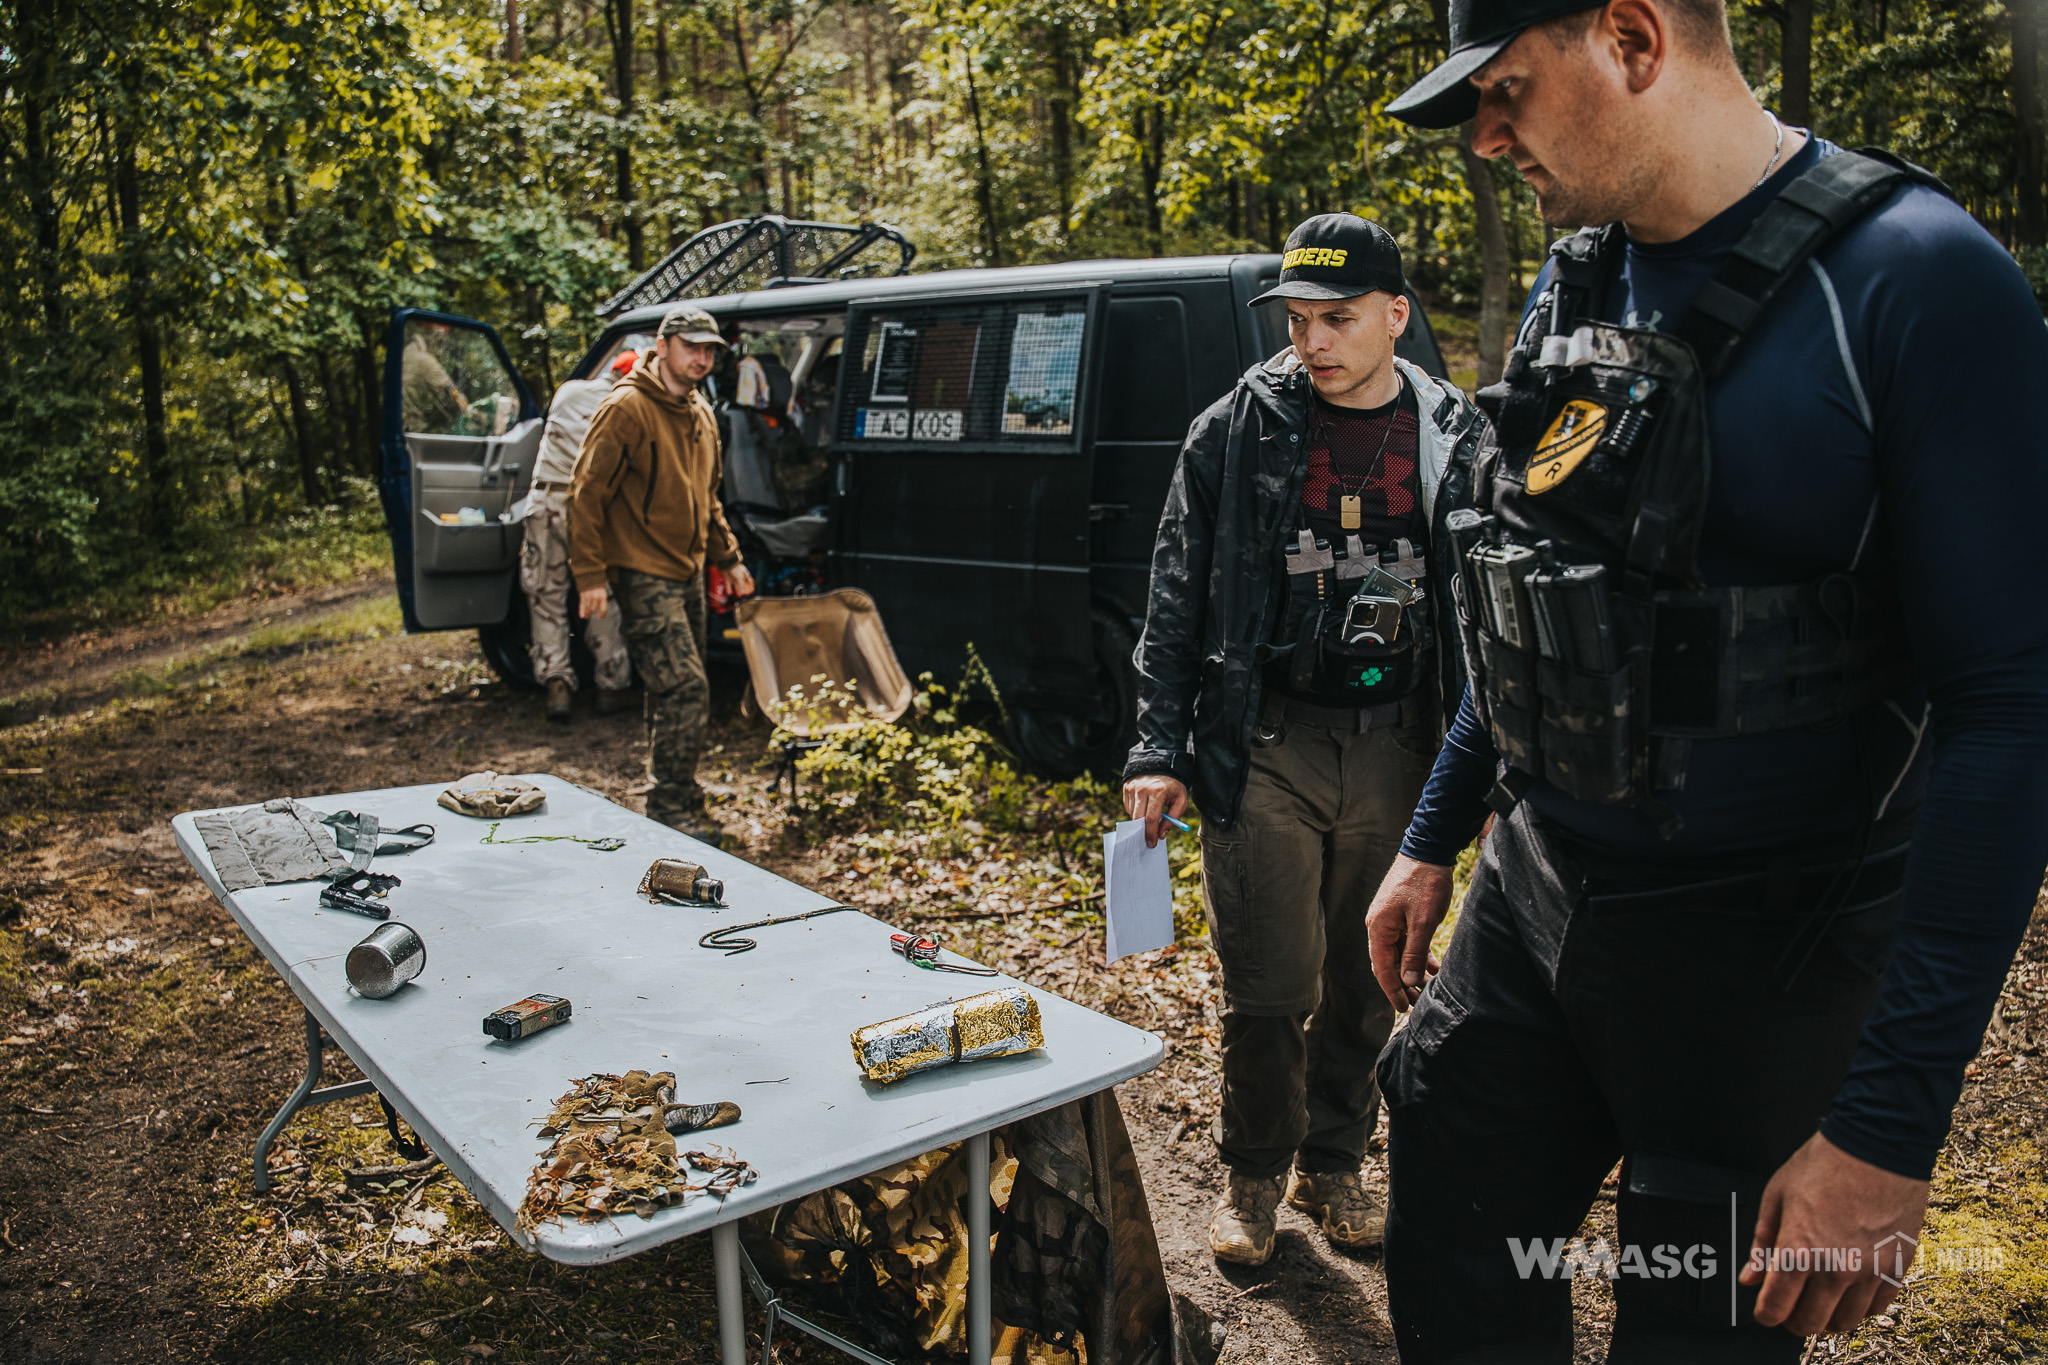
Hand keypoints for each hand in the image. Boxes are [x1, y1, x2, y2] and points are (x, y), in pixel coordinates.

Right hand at [578, 587, 609, 619]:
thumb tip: (599, 612)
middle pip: (594, 610)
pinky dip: (581, 611)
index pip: (603, 609)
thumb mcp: (603, 593)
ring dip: (587, 614)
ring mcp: (589, 596)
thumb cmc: (598, 586)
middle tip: (591, 614)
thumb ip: (602, 602)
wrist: (591, 576)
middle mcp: (596, 597)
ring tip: (586, 616)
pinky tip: (582, 616)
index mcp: (603, 596)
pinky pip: (582, 605)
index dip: (602, 615)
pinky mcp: (583, 595)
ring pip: (588, 609)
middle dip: (593, 612)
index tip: (600, 618)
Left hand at [726, 564, 755, 598]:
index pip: (750, 581)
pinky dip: (729, 588)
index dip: (751, 587)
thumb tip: (744, 593)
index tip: (751, 592)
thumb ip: (741, 586)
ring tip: (739, 595)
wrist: (725, 563)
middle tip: (746, 595)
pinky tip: (729, 593)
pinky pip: (729, 584)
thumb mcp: (739, 578)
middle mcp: (740, 575)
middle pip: (744, 583)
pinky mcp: (727, 576)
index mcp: (745, 574)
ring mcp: (733, 576)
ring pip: (737, 584)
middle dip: (745, 589)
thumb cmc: (735, 570)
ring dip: (738, 590)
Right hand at [1122, 775, 1188, 847]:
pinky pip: (1128, 807)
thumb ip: (1173, 818)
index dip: (1151, 834)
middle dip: (1143, 831)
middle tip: (1148, 839)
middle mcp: (1142, 789)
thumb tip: (1161, 834)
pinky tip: (1144, 806)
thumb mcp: (1181, 800)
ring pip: (1132, 814)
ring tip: (1150, 815)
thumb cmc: (1173, 785)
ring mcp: (1132, 787)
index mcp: (1158, 791)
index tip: (1152, 844)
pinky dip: (1135, 811)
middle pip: (1138, 818)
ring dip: (1140, 820)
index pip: (1151, 818)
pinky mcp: (1126, 787)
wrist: (1161, 763)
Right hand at [1367, 855, 1454, 1009]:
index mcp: (1379, 928)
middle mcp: (1379, 926)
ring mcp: (1389, 920)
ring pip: (1397, 954)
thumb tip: (1408, 981)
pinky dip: (1416, 956)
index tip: (1403, 1008)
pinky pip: (1405, 942)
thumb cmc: (1425, 883)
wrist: (1428, 850)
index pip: (1382, 968)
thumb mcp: (1423, 921)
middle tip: (1416, 1005)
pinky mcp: (1400, 915)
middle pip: (1387, 963)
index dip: (1392, 990)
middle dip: (1400, 985)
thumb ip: (1415, 952)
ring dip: (1410, 972)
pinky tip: (1431, 968)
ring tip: (1426, 990)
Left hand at [1743, 1132, 1929, 1334]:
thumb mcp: (1777, 1196)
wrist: (1877, 1145)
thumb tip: (1750, 1277)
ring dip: (1827, 1318)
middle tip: (1789, 1305)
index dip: (1765, 1313)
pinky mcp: (1897, 1268)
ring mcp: (1870, 1271)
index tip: (1764, 1308)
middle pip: (1809, 1323)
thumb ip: (1762, 1242)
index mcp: (1799, 1250)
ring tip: (1818, 1300)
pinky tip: (1848, 1292)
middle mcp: (1836, 1268)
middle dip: (1792, 1319)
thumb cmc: (1825, 1163)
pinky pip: (1877, 1309)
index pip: (1775, 1308)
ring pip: (1845, 1323)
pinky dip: (1859, 1309)